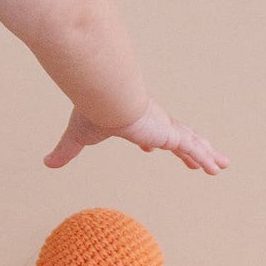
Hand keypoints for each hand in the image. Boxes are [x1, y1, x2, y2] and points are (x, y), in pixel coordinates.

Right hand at [44, 100, 229, 174]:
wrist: (106, 98)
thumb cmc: (93, 112)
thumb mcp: (78, 136)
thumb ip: (65, 151)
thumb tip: (45, 164)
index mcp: (134, 121)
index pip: (147, 133)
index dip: (153, 142)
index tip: (153, 148)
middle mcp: (154, 123)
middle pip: (176, 137)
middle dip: (188, 149)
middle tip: (198, 160)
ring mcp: (164, 127)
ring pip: (191, 143)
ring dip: (205, 154)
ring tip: (220, 165)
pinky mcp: (171, 133)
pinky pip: (193, 148)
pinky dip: (205, 157)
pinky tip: (216, 167)